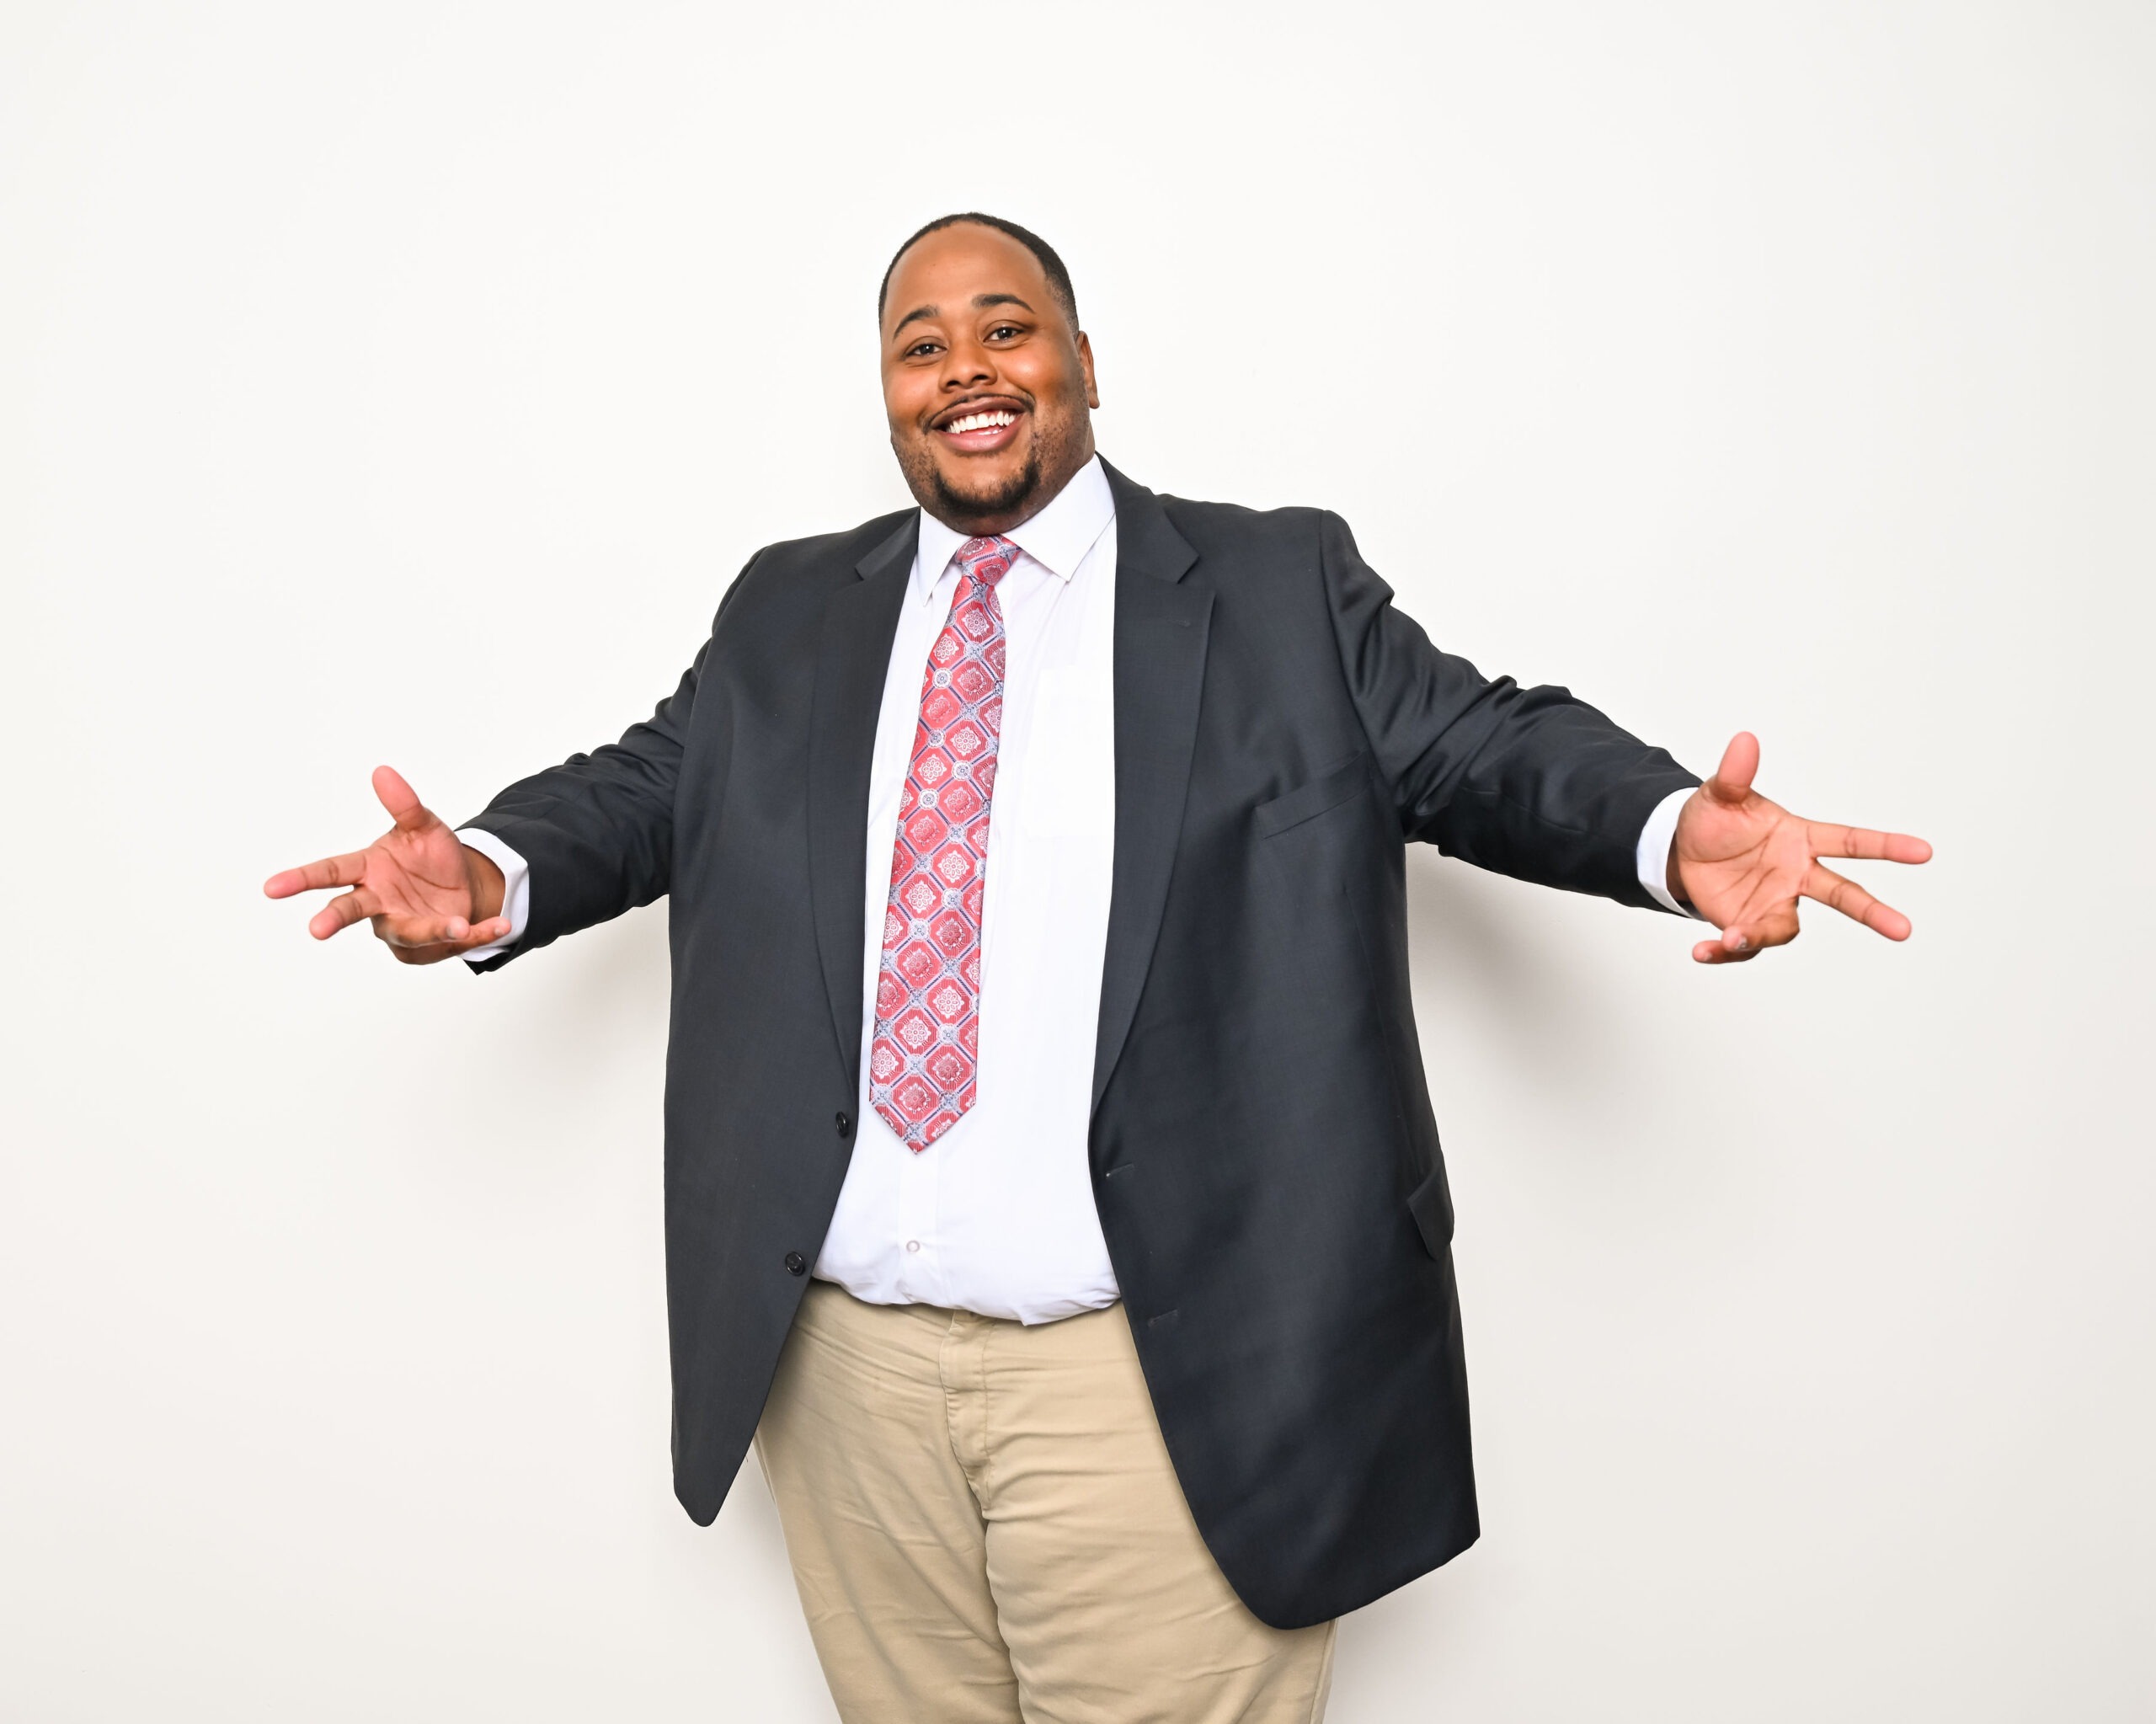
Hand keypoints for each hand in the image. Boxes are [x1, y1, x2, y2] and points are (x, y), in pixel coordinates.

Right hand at [264, 766, 509, 964]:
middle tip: (315, 929)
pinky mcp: (431, 944)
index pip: (331, 872)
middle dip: (334, 918)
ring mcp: (401, 926)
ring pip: (409, 932)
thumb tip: (382, 771)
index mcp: (368, 871)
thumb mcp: (424, 825)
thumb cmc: (431, 856)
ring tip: (457, 925)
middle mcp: (378, 902)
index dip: (301, 879)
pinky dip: (477, 932)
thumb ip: (404, 804)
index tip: (270, 888)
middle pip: (351, 910)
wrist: (463, 885)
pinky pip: (453, 940)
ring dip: (433, 930)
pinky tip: (498, 925)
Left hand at [1670, 733, 1930, 965]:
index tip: (1924, 851)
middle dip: (1873, 911)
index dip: (1886, 845)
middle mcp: (1795, 874)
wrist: (1683, 850)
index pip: (1848, 840)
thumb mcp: (1721, 795)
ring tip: (1732, 936)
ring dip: (1760, 934)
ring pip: (1785, 928)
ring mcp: (1774, 902)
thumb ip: (1735, 775)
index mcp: (1800, 839)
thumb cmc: (1715, 819)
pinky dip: (1725, 951)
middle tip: (1904, 929)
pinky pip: (1745, 945)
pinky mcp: (1749, 924)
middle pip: (1842, 893)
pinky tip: (1704, 950)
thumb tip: (1744, 740)